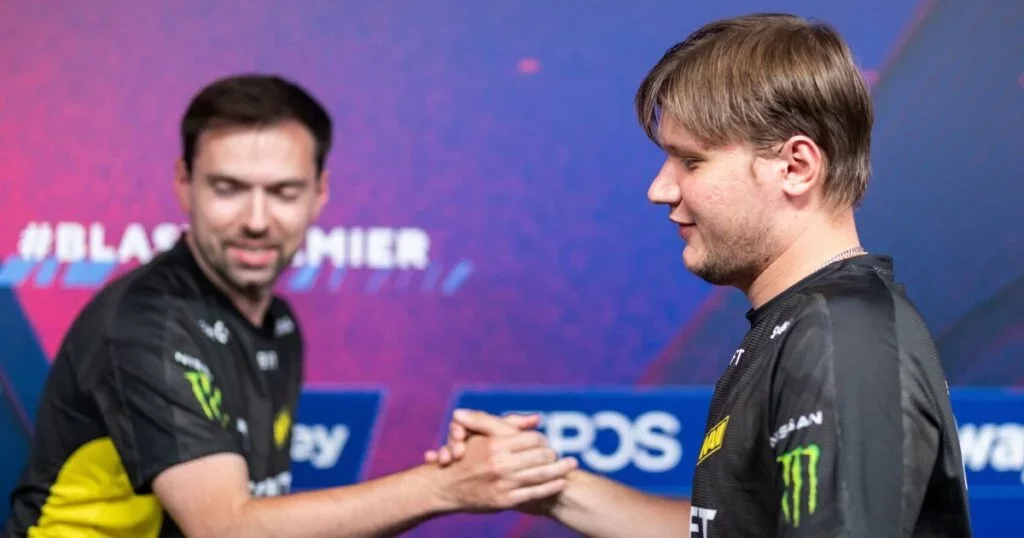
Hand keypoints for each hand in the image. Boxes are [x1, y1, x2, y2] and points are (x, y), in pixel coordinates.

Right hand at [433, 411, 577, 512]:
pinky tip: (560, 482)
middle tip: (563, 454)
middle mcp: (500, 464)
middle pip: (539, 456)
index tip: (546, 442)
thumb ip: (507, 423)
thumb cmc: (465, 457)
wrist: (445, 487)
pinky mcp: (504, 500)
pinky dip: (550, 487)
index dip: (542, 440)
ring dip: (560, 469)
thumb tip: (537, 418)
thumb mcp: (480, 434)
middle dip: (554, 455)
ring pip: (540, 475)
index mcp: (495, 445)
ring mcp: (503, 483)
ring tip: (572, 465)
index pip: (531, 439)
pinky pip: (533, 493)